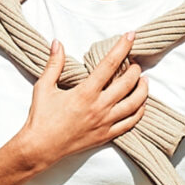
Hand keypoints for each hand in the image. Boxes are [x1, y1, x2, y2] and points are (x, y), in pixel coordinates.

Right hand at [11, 35, 147, 171]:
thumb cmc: (41, 117)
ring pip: (134, 104)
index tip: (131, 36)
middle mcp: (99, 107)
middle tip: (135, 64)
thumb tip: (58, 43)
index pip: (109, 64)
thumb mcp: (43, 87)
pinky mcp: (107, 135)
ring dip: (142, 90)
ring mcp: (105, 122)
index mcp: (85, 92)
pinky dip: (139, 111)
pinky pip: (130, 123)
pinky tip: (140, 104)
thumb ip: (54, 64)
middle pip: (127, 83)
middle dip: (135, 70)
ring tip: (144, 81)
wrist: (41, 147)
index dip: (122, 47)